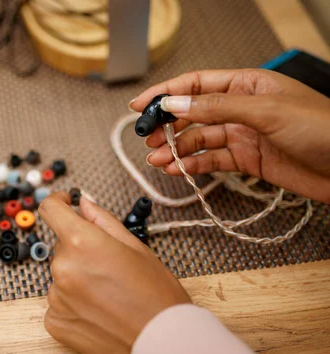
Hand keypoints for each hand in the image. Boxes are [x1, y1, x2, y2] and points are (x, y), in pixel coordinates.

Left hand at [38, 192, 190, 353]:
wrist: (164, 345)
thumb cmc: (158, 296)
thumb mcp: (137, 247)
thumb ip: (103, 221)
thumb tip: (83, 204)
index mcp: (82, 243)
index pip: (50, 210)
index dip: (58, 203)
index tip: (65, 204)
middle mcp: (62, 268)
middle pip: (63, 248)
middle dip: (81, 251)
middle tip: (111, 269)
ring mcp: (56, 298)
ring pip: (62, 276)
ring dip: (78, 279)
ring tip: (110, 297)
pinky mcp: (54, 323)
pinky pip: (59, 303)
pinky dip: (74, 305)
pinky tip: (100, 313)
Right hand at [130, 68, 329, 203]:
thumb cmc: (325, 129)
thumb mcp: (266, 111)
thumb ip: (217, 106)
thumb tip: (177, 102)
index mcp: (246, 85)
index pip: (196, 84)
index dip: (166, 93)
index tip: (141, 106)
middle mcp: (241, 108)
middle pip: (193, 114)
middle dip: (168, 126)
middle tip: (148, 139)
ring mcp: (243, 135)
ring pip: (199, 140)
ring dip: (177, 150)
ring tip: (158, 160)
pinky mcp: (248, 160)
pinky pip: (212, 161)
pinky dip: (193, 165)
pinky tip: (178, 170)